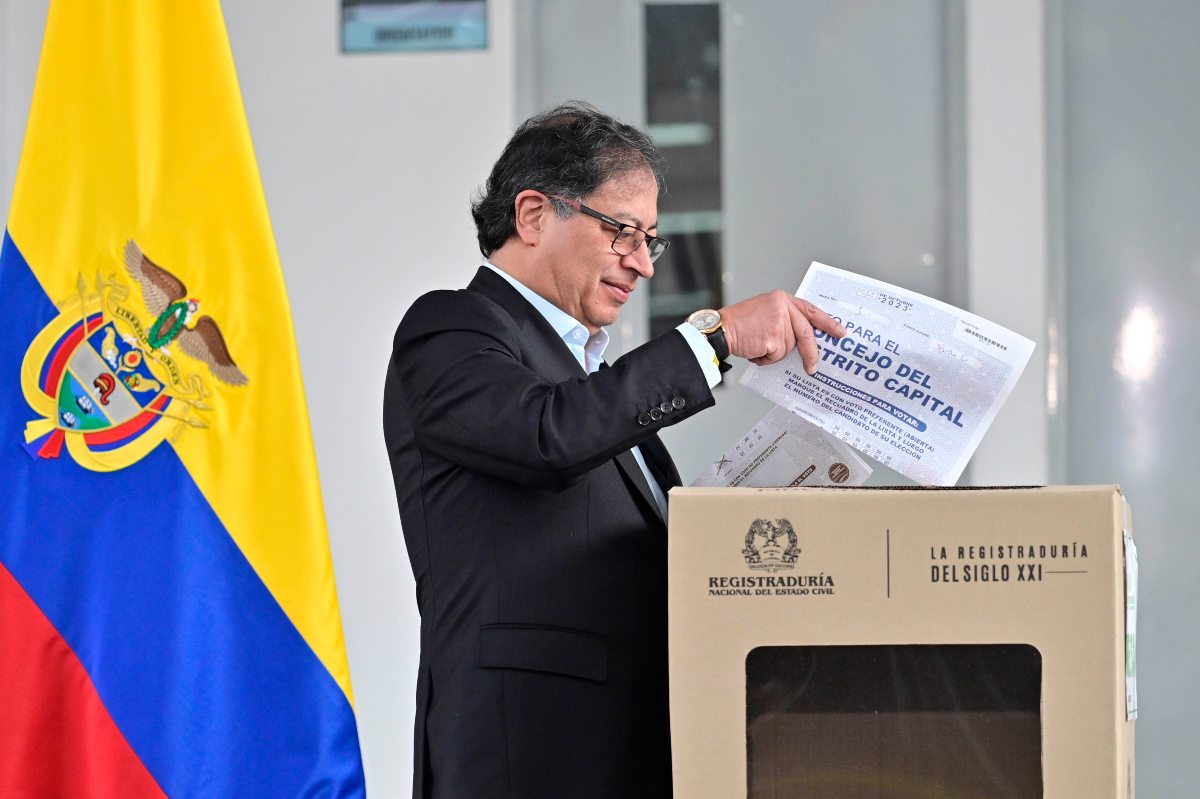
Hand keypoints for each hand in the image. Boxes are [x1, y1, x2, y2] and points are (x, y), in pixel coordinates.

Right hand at [720, 291, 845, 373]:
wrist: (720, 329)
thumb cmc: (739, 323)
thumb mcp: (766, 310)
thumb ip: (786, 320)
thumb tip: (803, 340)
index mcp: (782, 299)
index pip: (811, 311)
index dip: (828, 323)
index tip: (840, 332)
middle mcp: (783, 307)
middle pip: (806, 334)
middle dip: (811, 353)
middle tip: (813, 367)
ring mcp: (779, 322)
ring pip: (789, 347)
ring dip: (774, 353)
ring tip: (758, 344)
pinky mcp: (773, 337)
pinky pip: (776, 356)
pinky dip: (765, 359)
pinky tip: (754, 349)